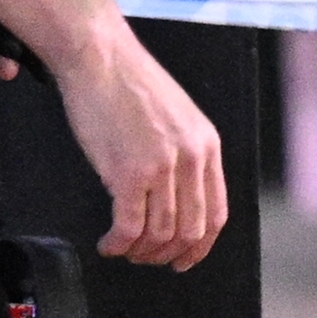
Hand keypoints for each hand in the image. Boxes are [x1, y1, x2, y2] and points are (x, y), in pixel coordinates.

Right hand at [52, 27, 228, 270]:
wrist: (100, 57)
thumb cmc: (128, 84)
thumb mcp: (176, 117)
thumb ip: (184, 154)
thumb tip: (177, 195)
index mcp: (207, 146)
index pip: (216, 214)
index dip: (200, 246)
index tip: (185, 260)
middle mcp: (191, 158)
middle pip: (191, 230)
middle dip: (168, 254)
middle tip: (146, 259)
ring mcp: (162, 167)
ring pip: (160, 233)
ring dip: (140, 251)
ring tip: (123, 249)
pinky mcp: (129, 172)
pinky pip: (129, 227)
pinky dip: (119, 244)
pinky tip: (108, 244)